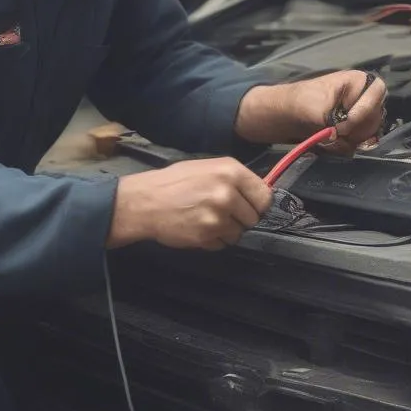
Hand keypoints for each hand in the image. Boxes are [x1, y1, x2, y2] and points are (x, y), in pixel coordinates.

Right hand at [107, 157, 273, 250]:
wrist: (145, 202)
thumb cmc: (175, 181)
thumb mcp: (207, 167)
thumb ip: (235, 179)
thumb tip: (258, 193)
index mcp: (231, 171)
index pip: (265, 196)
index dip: (257, 204)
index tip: (248, 206)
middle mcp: (228, 193)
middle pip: (253, 218)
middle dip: (240, 218)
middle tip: (221, 213)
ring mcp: (218, 216)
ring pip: (239, 233)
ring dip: (226, 230)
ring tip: (206, 220)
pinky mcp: (207, 236)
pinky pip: (222, 244)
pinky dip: (213, 240)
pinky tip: (198, 228)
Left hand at [234, 70, 386, 151]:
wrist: (285, 114)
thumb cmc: (299, 101)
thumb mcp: (314, 107)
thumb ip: (331, 121)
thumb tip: (339, 136)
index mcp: (358, 82)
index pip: (375, 95)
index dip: (362, 112)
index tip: (344, 125)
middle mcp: (364, 99)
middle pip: (374, 120)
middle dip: (353, 130)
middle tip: (334, 133)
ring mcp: (361, 117)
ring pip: (367, 136)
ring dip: (347, 142)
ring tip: (327, 138)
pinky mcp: (354, 133)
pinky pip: (358, 145)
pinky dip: (343, 148)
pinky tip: (329, 144)